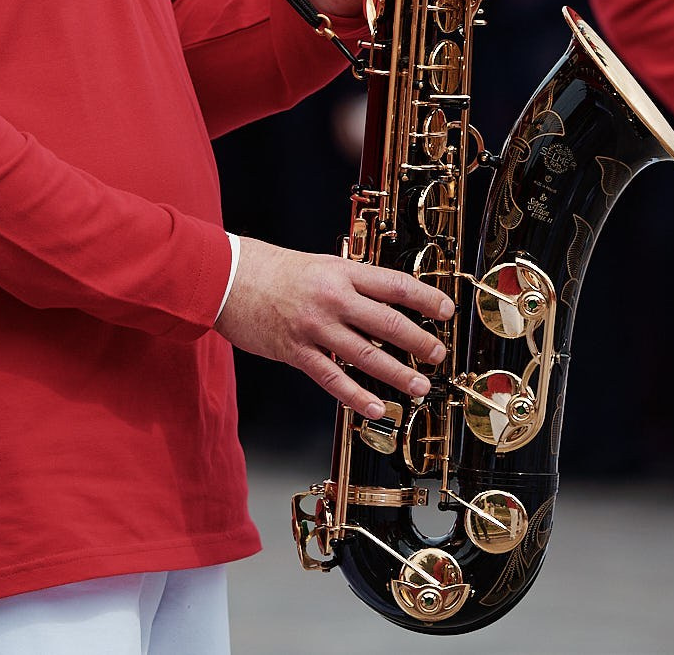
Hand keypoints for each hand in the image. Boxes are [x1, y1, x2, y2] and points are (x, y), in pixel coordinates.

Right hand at [215, 238, 454, 419]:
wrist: (226, 278)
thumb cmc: (271, 270)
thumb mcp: (319, 265)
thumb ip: (350, 283)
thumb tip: (386, 302)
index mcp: (341, 272)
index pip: (395, 285)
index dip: (426, 299)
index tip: (447, 310)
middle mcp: (333, 299)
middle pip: (388, 323)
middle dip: (420, 342)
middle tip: (439, 355)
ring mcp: (315, 328)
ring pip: (366, 356)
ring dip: (398, 374)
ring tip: (420, 386)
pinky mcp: (296, 352)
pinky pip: (333, 379)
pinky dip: (357, 397)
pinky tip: (376, 408)